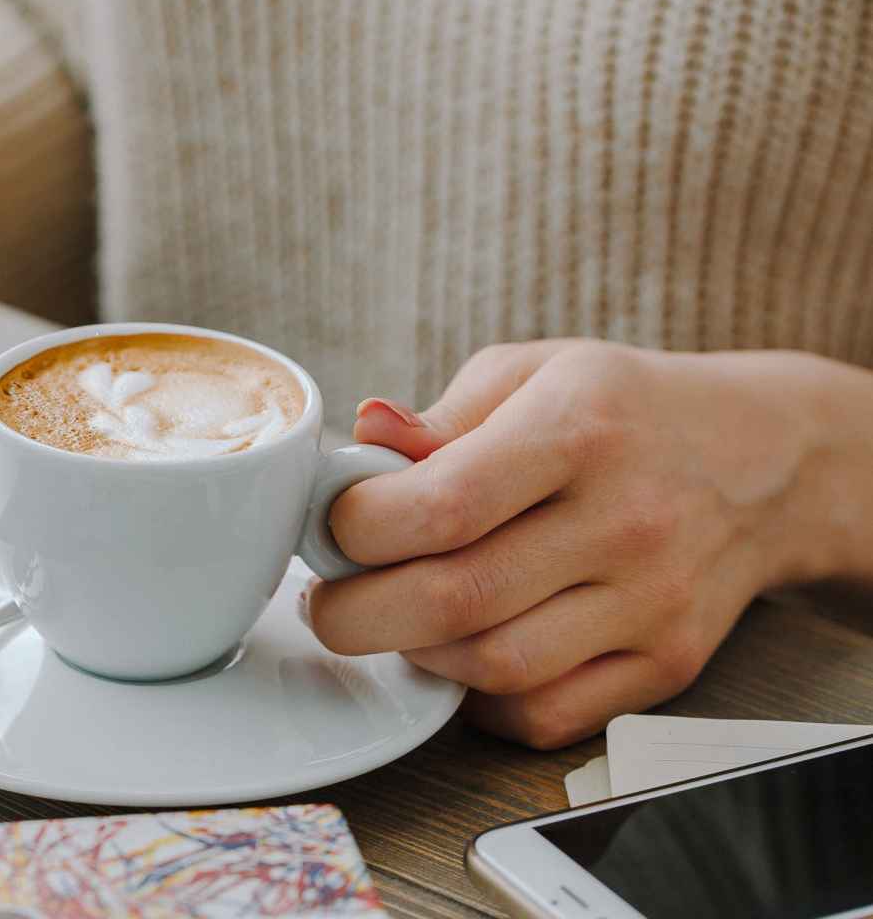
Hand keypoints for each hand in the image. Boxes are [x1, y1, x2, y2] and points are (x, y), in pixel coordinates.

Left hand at [306, 340, 853, 747]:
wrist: (765, 461)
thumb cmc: (621, 411)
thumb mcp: (532, 374)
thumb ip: (439, 417)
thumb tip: (361, 434)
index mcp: (579, 429)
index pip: (444, 504)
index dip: (356, 528)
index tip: (330, 526)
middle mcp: (625, 520)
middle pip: (455, 601)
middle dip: (355, 613)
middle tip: (326, 599)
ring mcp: (652, 602)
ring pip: (493, 667)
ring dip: (416, 654)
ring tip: (396, 616)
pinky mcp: (666, 665)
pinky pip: (543, 715)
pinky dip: (480, 700)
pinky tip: (462, 653)